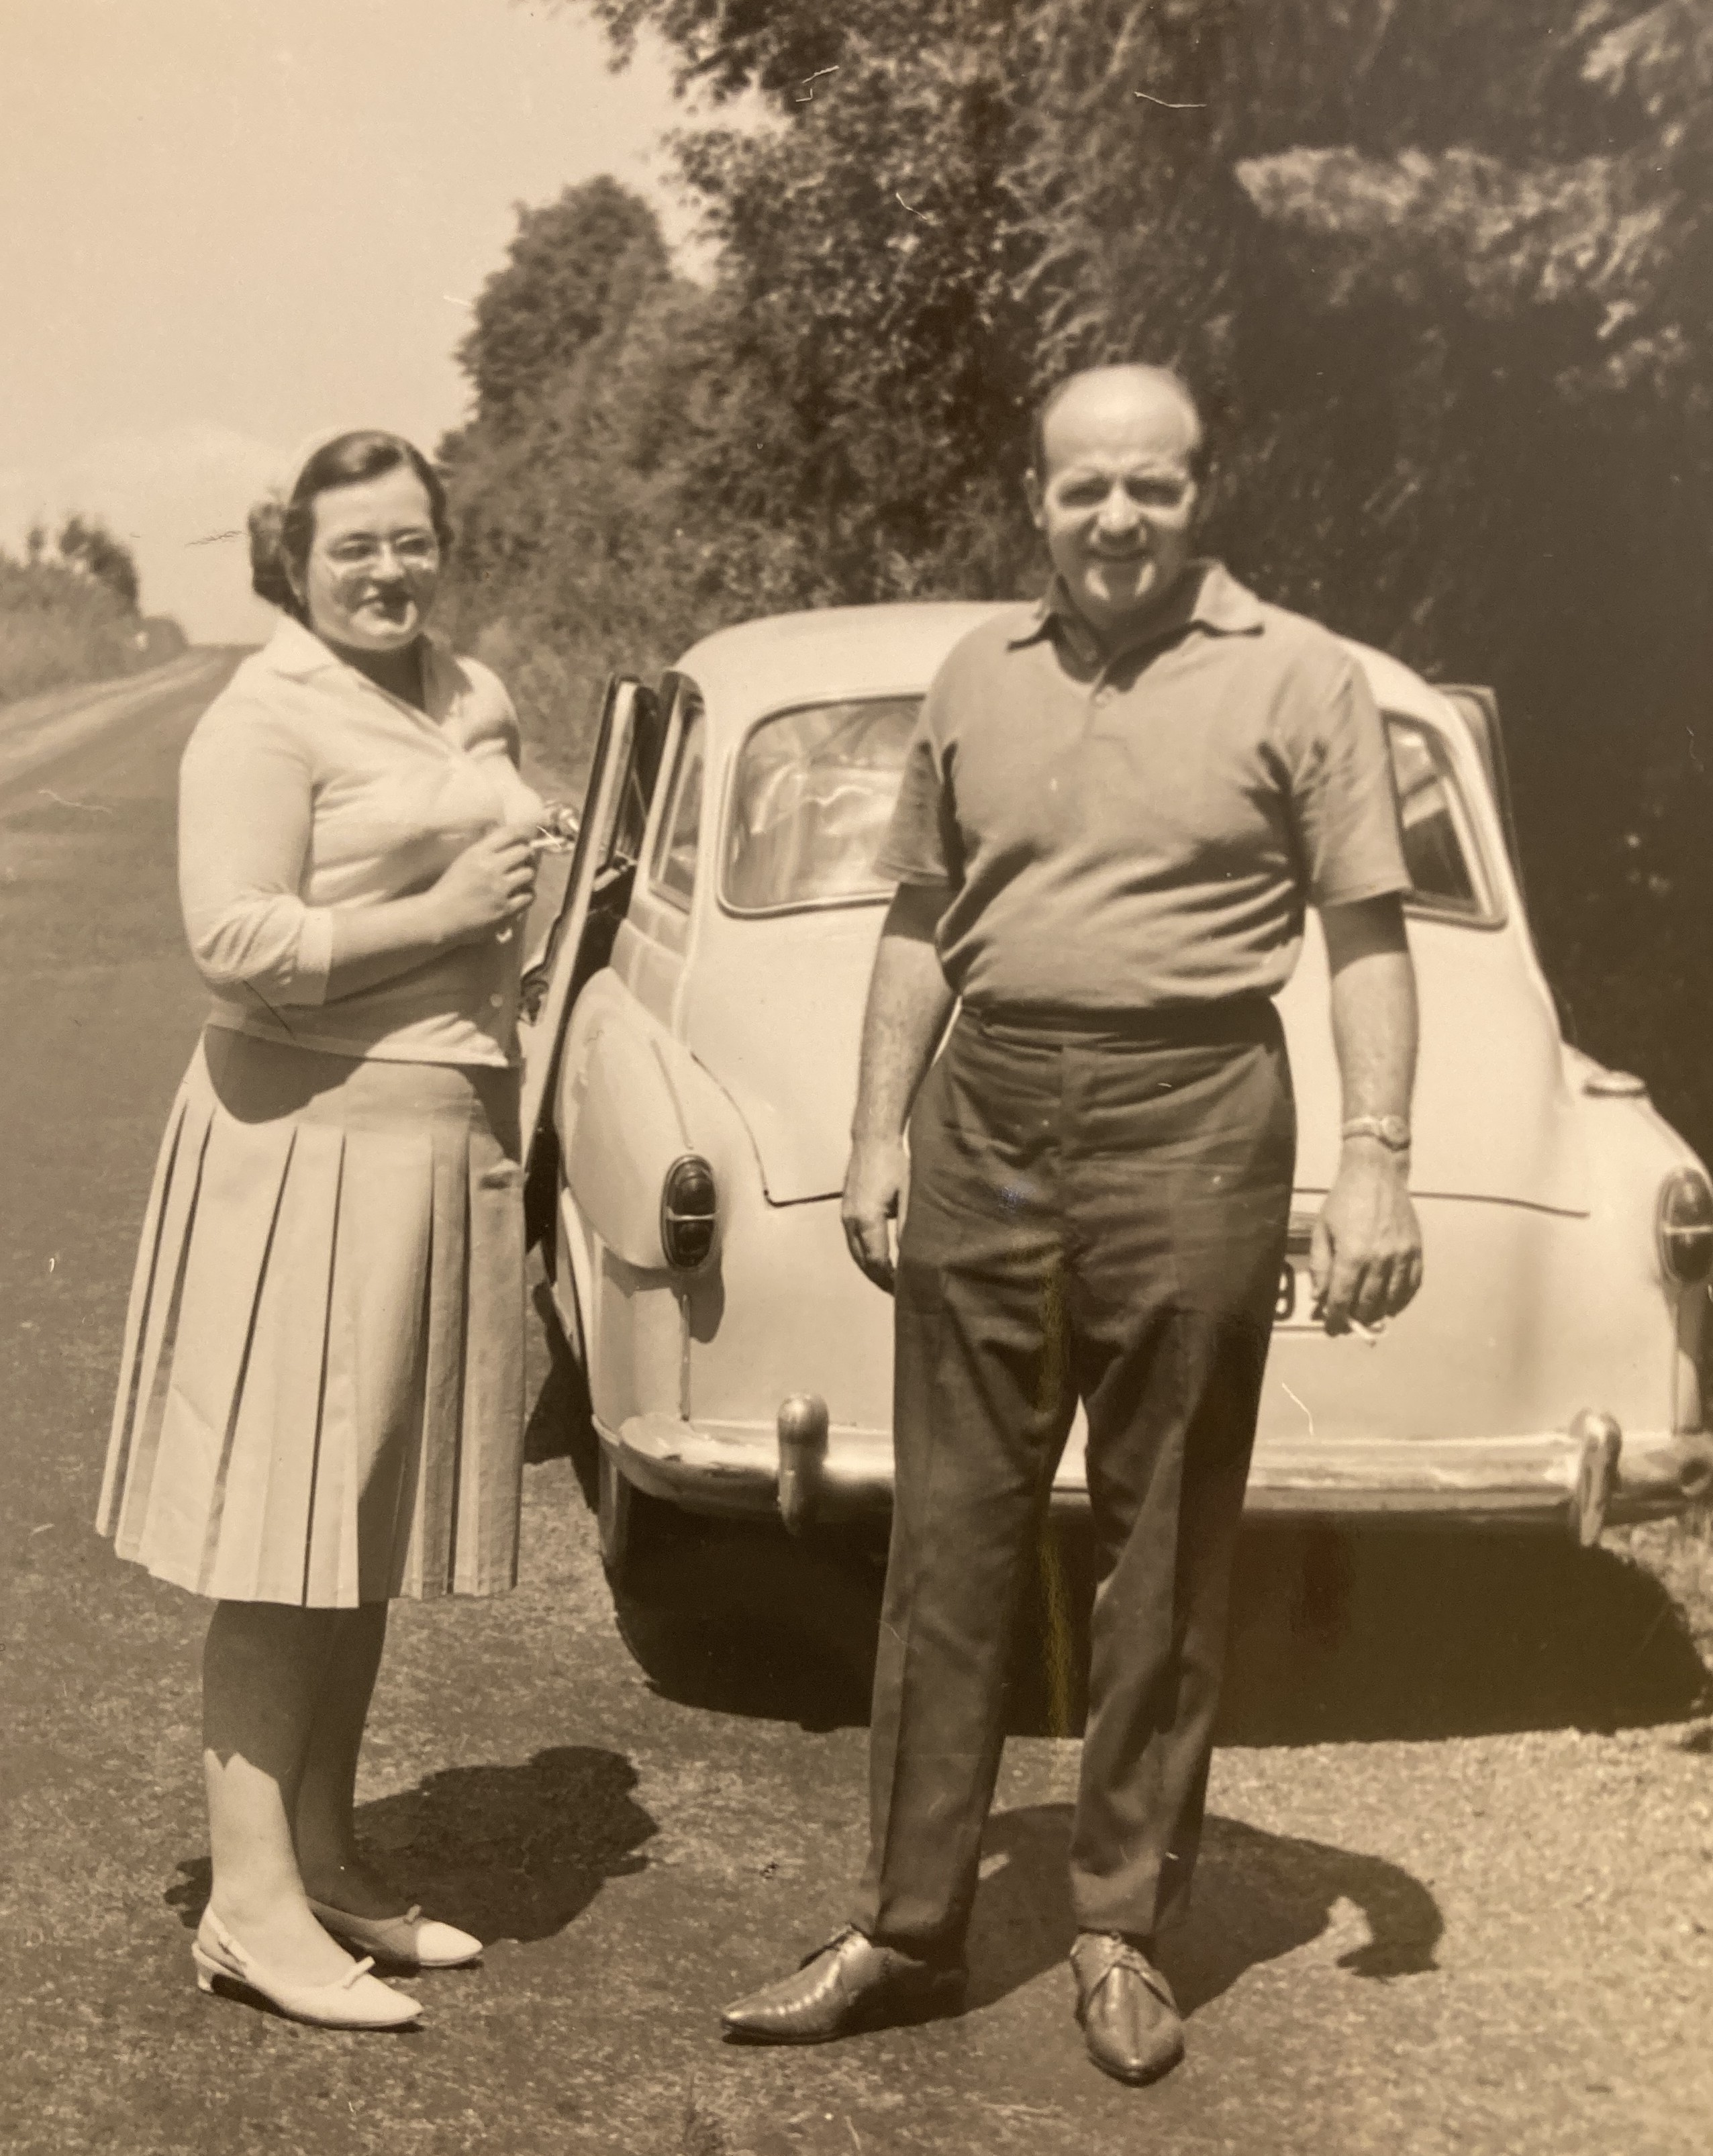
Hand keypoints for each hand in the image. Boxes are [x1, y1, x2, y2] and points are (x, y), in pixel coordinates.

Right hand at [430, 823, 537, 945]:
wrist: (440, 916)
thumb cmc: (450, 887)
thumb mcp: (465, 860)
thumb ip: (486, 850)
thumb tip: (510, 840)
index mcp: (478, 853)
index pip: (509, 834)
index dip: (524, 832)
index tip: (527, 837)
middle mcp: (491, 868)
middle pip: (524, 852)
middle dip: (526, 855)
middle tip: (523, 861)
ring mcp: (500, 889)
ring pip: (529, 873)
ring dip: (527, 875)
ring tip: (520, 879)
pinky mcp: (505, 909)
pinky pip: (529, 897)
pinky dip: (527, 895)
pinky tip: (519, 896)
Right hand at [842, 1134, 906, 1291]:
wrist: (872, 1140)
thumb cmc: (895, 1165)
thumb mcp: (908, 1196)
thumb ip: (907, 1228)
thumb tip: (911, 1256)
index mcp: (867, 1221)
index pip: (876, 1262)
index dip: (889, 1279)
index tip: (903, 1290)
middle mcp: (851, 1222)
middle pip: (862, 1262)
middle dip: (879, 1279)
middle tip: (897, 1292)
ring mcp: (845, 1216)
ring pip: (855, 1253)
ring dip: (870, 1268)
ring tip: (888, 1279)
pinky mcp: (846, 1209)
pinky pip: (853, 1241)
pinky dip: (864, 1254)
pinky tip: (877, 1257)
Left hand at [1309, 1145, 1422, 1333]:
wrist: (1376, 1174)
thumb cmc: (1344, 1200)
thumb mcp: (1322, 1230)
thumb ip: (1321, 1266)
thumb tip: (1320, 1297)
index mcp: (1352, 1254)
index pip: (1343, 1299)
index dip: (1336, 1318)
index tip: (1332, 1328)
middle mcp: (1380, 1259)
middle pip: (1368, 1303)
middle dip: (1356, 1317)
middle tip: (1348, 1321)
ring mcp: (1402, 1256)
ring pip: (1392, 1299)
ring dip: (1379, 1312)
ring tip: (1368, 1314)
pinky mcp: (1416, 1250)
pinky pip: (1413, 1285)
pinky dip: (1403, 1300)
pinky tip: (1392, 1304)